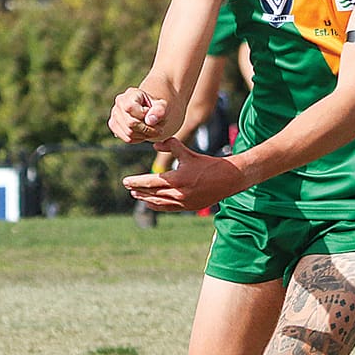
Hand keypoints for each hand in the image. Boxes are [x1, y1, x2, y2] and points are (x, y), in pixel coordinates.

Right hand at [109, 86, 169, 143]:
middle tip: (159, 129)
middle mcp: (119, 103)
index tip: (152, 115)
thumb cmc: (157, 107)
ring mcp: (114, 115)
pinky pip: (127, 138)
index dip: (143, 115)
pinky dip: (139, 139)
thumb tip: (150, 121)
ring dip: (145, 135)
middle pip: (130, 123)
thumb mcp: (163, 106)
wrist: (151, 111)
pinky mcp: (114, 125)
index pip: (130, 107)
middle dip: (147, 129)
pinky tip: (144, 133)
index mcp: (131, 94)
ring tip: (153, 130)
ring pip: (129, 133)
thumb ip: (159, 110)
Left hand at [123, 138, 246, 211]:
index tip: (125, 181)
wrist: (228, 179)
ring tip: (135, 195)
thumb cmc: (208, 164)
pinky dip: (157, 205)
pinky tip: (150, 203)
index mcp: (177, 179)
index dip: (136, 182)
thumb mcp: (188, 152)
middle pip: (152, 193)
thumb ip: (171, 146)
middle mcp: (179, 193)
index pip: (151, 182)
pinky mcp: (189, 207)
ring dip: (146, 199)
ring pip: (159, 202)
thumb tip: (154, 146)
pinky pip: (168, 208)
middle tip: (127, 186)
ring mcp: (184, 202)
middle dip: (138, 190)